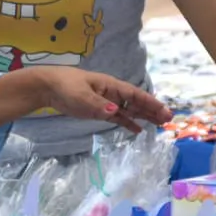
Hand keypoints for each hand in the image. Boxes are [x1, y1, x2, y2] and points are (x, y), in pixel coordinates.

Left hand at [37, 68, 171, 132]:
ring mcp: (106, 101)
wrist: (47, 87)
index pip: (135, 94)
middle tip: (168, 120)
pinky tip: (137, 130)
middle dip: (152, 110)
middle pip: (136, 102)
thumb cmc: (65, 87)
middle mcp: (112, 93)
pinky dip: (128, 122)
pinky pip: (118, 116)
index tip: (164, 111)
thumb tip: (116, 111)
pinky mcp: (98, 109)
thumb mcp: (82, 97)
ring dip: (144, 116)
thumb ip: (99, 105)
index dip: (151, 103)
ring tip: (159, 124)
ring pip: (129, 109)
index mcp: (110, 85)